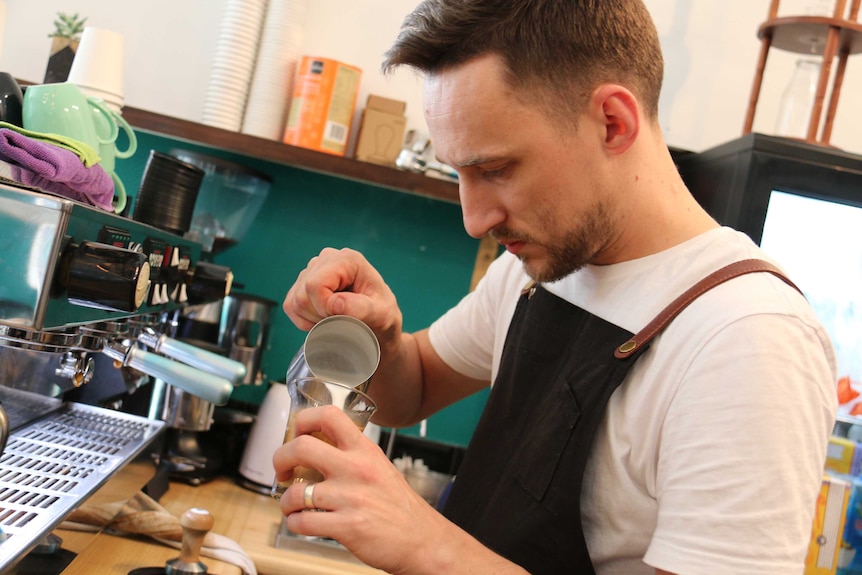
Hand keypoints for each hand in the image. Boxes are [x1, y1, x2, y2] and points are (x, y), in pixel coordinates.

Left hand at [273, 406, 450, 572]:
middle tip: (281, 470)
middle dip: (279, 459)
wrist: (422, 540)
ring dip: (285, 502)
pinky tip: (303, 523)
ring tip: (291, 506)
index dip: (303, 421)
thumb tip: (316, 448)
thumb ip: (352, 455)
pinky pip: (302, 523)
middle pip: (300, 447)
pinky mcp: (346, 527)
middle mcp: (356, 469)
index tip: (295, 434)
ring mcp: (350, 498)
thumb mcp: (380, 467)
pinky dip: (294, 524)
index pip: (329, 416)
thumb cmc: (399, 506)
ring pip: (294, 493)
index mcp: (364, 450)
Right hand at [283, 247, 401, 354]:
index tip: (343, 317)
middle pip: (303, 294)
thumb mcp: (381, 314)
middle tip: (342, 320)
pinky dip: (305, 320)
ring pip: (294, 302)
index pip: (316, 285)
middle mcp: (327, 258)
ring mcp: (312, 269)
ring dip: (314, 319)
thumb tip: (334, 304)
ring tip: (336, 318)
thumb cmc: (381, 315)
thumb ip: (361, 308)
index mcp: (348, 260)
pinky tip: (325, 318)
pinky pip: (290, 306)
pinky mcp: (301, 284)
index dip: (324, 307)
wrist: (377, 322)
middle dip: (320, 315)